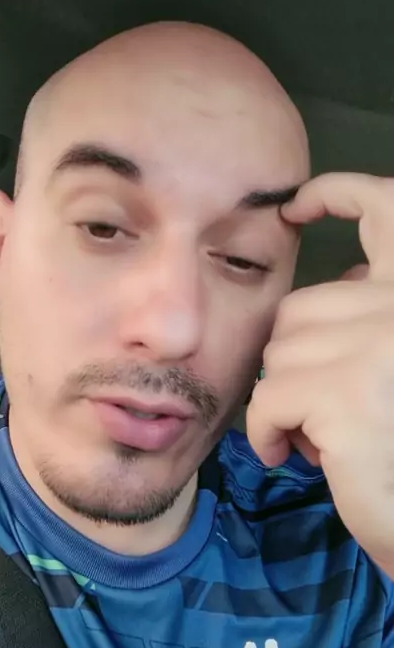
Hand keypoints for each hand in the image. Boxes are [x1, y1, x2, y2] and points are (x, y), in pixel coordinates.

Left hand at [246, 172, 393, 575]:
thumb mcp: (391, 360)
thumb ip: (373, 315)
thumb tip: (346, 280)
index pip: (386, 209)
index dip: (341, 193)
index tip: (298, 204)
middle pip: (298, 309)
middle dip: (294, 360)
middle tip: (321, 406)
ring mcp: (379, 343)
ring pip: (280, 355)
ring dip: (285, 401)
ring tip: (321, 435)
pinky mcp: (345, 391)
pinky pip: (268, 398)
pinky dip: (266, 431)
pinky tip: (289, 454)